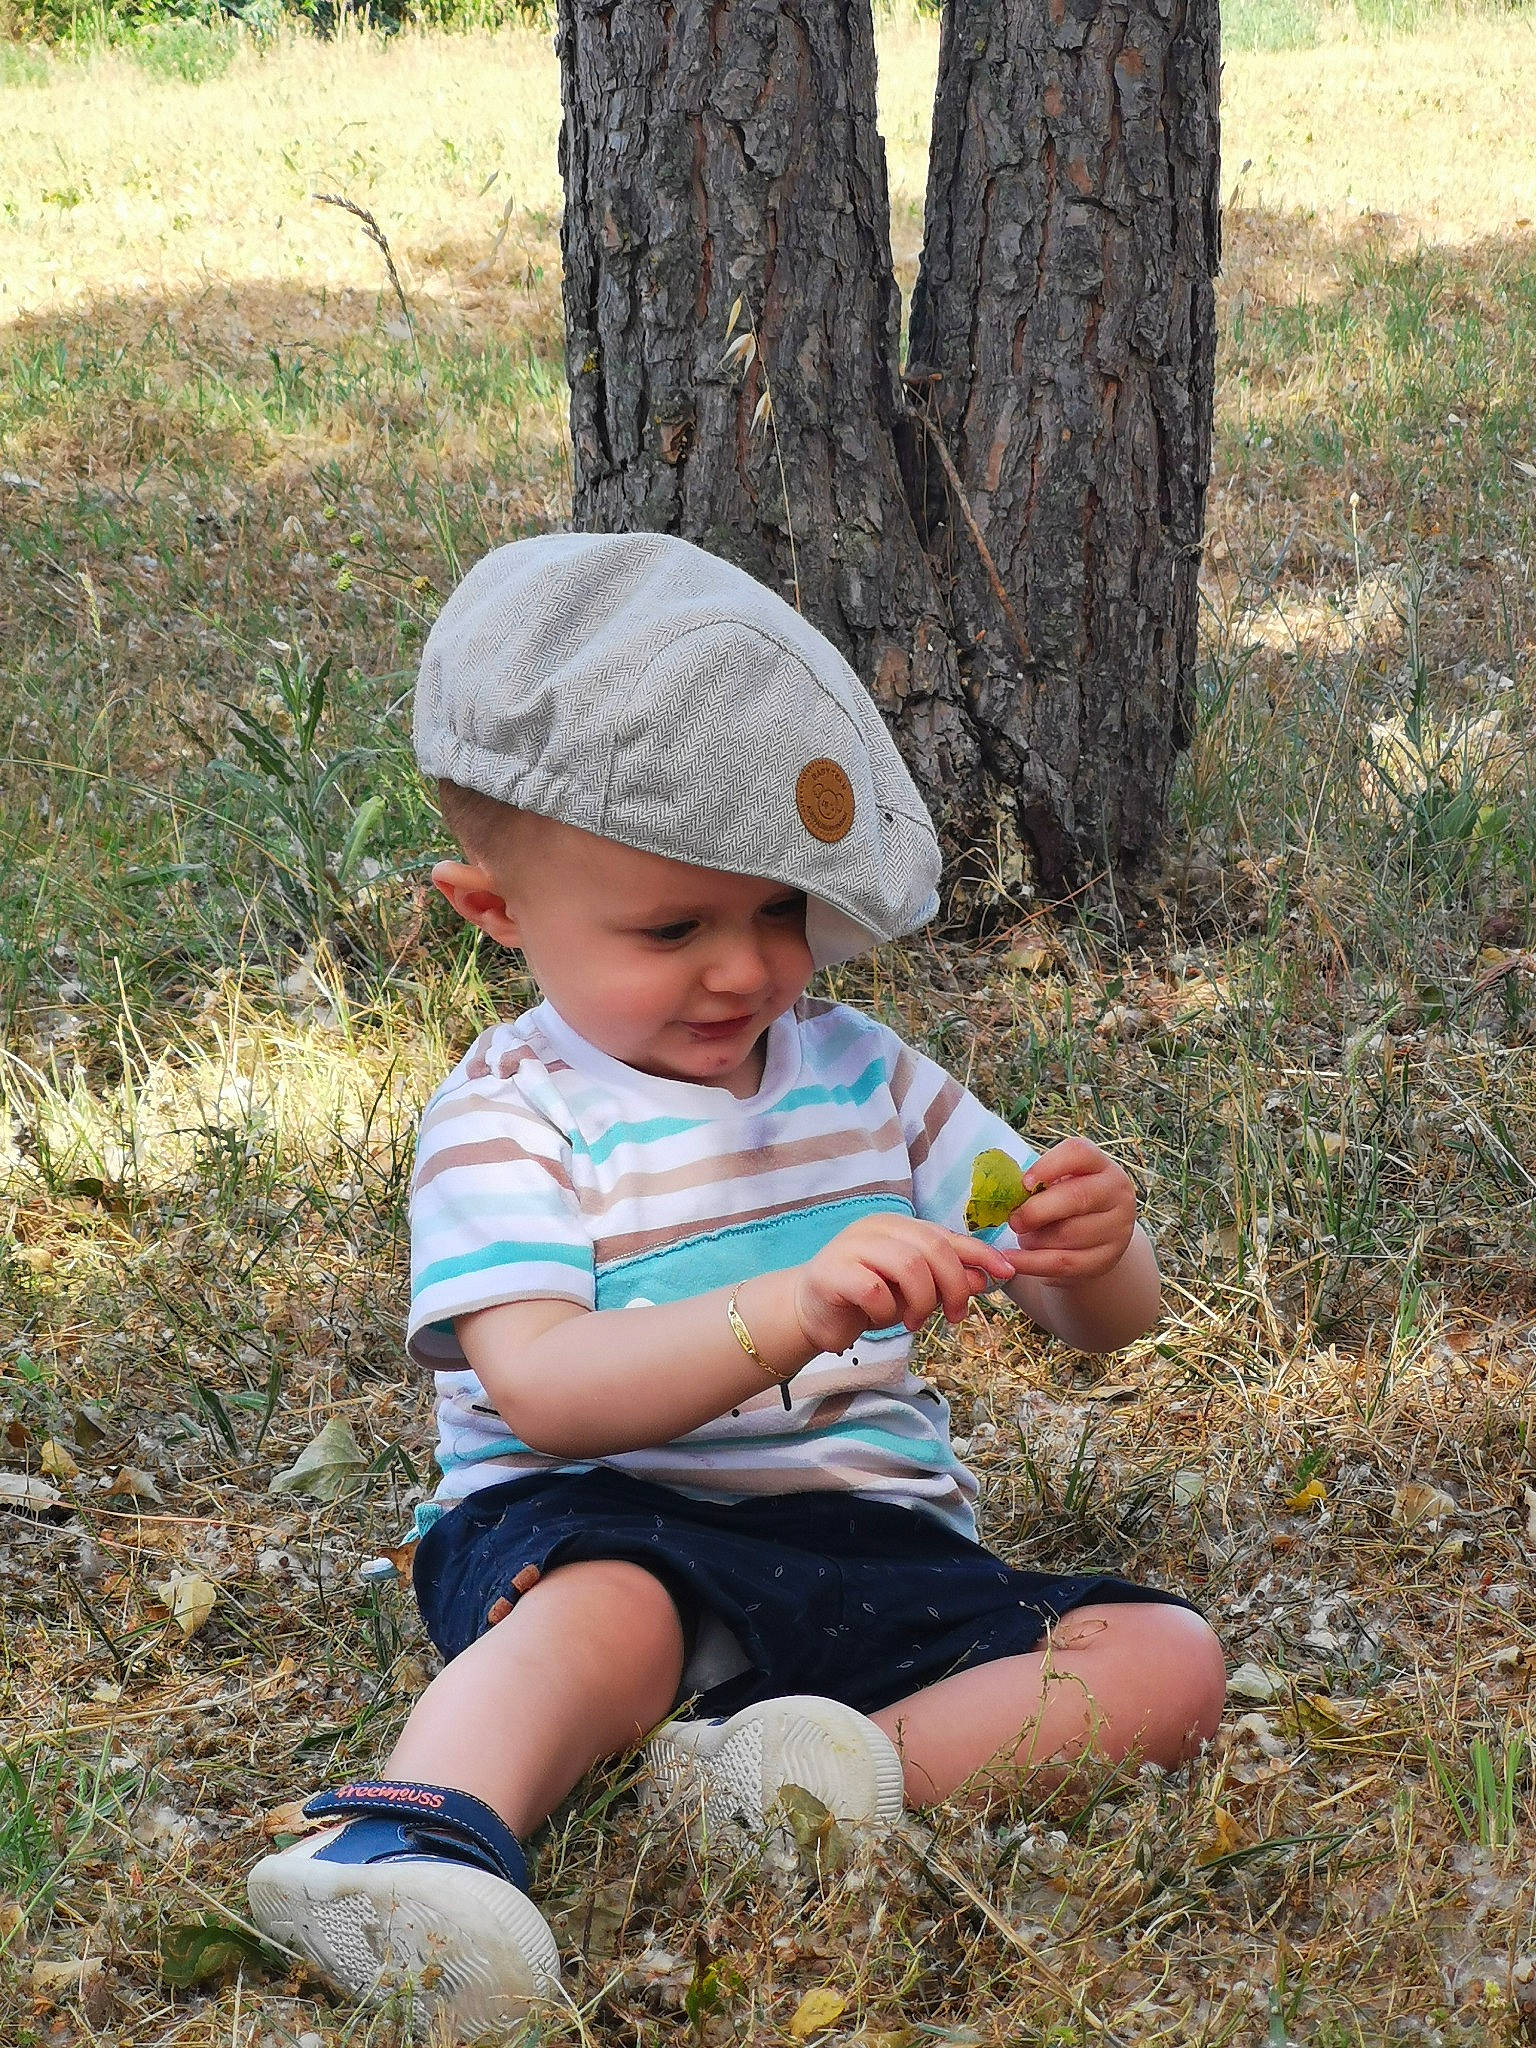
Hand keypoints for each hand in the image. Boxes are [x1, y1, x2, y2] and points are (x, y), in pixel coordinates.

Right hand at [792, 1214, 1016, 1356]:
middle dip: (953, 1286)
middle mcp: (875, 1228)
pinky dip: (887, 1311)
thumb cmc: (867, 1298)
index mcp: (897, 1226)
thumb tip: (984, 1277)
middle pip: (932, 1249)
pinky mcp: (831, 1273)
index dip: (980, 1253)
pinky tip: (882, 1319)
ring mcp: (850, 1247)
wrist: (811, 1312)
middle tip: (954, 1316)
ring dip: (921, 1301)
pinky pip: (874, 1289)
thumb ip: (944, 1279)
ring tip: (916, 1322)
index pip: (946, 1235)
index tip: (1007, 1273)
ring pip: (908, 1265)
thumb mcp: (914, 1290)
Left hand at [1006, 1138, 1136, 1288]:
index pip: (1079, 1153)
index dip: (1049, 1166)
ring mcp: (1117, 1227)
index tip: (1023, 1183)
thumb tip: (1003, 1192)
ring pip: (1069, 1234)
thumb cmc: (1065, 1202)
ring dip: (1035, 1239)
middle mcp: (1116, 1193)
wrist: (1094, 1238)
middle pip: (1077, 1197)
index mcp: (1100, 1165)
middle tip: (1013, 1221)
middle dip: (1037, 1210)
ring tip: (1023, 1238)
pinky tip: (1013, 1260)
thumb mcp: (1057, 1185)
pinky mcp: (1107, 1258)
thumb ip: (1038, 1184)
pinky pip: (1065, 1263)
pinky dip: (1033, 1263)